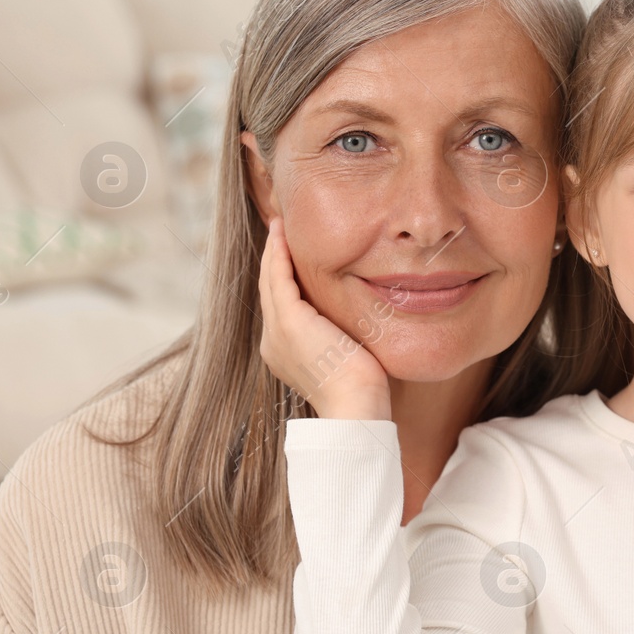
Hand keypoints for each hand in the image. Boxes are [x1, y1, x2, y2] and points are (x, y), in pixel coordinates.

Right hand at [257, 217, 390, 419]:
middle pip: (270, 290)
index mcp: (285, 351)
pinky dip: (279, 254)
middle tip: (280, 229)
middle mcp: (274, 342)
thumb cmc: (362, 389)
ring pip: (270, 281)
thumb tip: (355, 324)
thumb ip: (340, 336)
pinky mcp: (289, 322)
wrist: (356, 407)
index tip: (289, 254)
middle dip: (274, 259)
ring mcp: (277, 332)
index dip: (283, 277)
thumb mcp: (346, 356)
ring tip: (280, 226)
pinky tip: (283, 235)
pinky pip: (279, 279)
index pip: (281, 305)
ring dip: (274, 250)